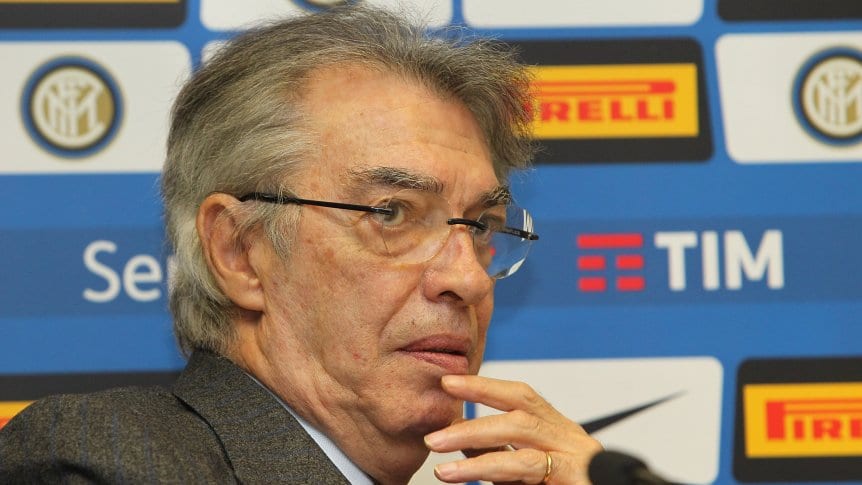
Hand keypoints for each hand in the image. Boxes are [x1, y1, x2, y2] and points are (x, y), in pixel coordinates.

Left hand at [424, 375, 601, 484]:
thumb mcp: (527, 474)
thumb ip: (499, 456)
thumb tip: (461, 441)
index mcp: (559, 433)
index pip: (521, 397)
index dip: (485, 385)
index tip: (449, 382)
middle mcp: (569, 437)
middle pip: (520, 407)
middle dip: (473, 406)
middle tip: (434, 417)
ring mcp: (576, 455)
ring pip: (520, 430)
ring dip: (473, 435)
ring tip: (436, 446)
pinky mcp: (576, 475)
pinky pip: (526, 464)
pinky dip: (489, 465)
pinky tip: (460, 472)